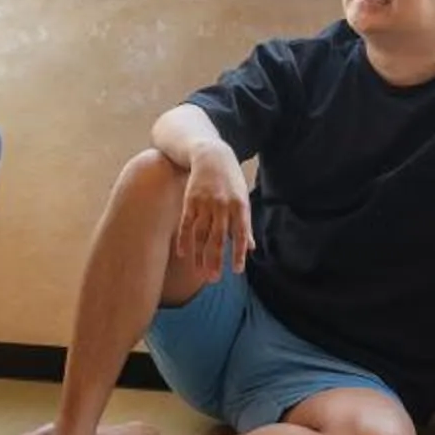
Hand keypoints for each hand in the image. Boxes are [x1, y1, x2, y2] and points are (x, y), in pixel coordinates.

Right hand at [172, 148, 253, 280]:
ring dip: (199, 255)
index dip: (238, 253)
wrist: (211, 155)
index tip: (236, 270)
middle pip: (217, 238)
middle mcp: (222, 206)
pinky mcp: (190, 201)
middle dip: (215, 260)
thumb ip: (245, 224)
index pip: (240, 234)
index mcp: (239, 206)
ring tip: (199, 273)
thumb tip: (251, 248)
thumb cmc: (231, 180)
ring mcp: (204, 203)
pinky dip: (184, 240)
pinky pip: (186, 224)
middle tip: (213, 279)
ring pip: (200, 234)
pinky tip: (183, 254)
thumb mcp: (243, 198)